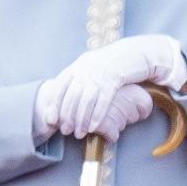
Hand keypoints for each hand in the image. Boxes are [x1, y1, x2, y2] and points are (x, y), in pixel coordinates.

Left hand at [44, 34, 186, 138]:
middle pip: (72, 96)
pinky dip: (96, 115)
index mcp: (79, 65)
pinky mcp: (115, 79)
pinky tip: (93, 127)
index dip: (54, 104)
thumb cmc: (112, 63)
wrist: (134, 52)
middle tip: (65, 131)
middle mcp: (87, 68)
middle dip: (67, 116)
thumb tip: (64, 98)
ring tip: (79, 133)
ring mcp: (101, 73)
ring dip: (81, 120)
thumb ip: (78, 78)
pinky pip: (103, 99)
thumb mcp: (92, 66)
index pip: (60, 86)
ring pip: (86, 100)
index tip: (51, 120)